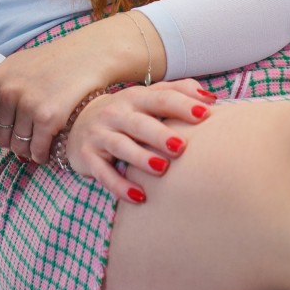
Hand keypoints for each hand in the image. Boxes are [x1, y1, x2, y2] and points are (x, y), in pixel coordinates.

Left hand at [0, 12, 159, 175]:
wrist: (88, 55)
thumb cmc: (51, 62)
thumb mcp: (12, 67)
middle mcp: (6, 92)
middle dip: (13, 140)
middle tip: (31, 128)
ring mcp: (26, 105)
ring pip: (18, 148)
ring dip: (30, 148)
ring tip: (43, 132)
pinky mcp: (48, 117)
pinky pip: (37, 151)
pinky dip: (43, 154)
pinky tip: (52, 143)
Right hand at [60, 80, 215, 203]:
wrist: (79, 122)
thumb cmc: (127, 113)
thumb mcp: (147, 98)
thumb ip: (178, 92)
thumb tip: (210, 98)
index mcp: (135, 97)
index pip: (160, 99)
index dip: (182, 105)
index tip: (205, 115)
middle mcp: (116, 114)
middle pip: (139, 123)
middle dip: (159, 134)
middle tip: (181, 147)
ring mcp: (100, 135)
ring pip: (120, 146)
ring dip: (140, 158)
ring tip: (162, 169)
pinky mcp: (88, 157)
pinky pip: (103, 173)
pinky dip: (119, 185)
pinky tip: (138, 196)